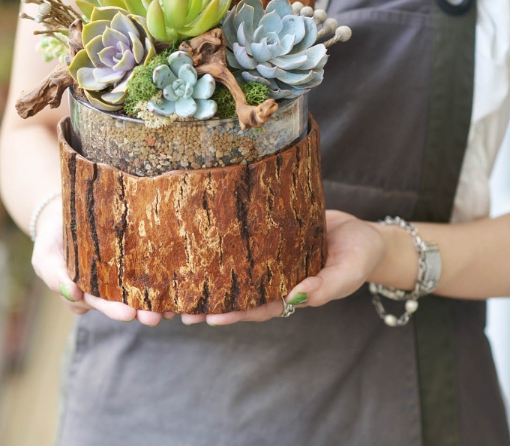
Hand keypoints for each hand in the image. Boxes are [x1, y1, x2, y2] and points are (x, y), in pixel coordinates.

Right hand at [31, 198, 173, 326]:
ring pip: (139, 290)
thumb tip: (73, 294)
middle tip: (154, 317)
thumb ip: (54, 276)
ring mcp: (121, 273)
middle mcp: (106, 289)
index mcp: (87, 294)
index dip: (114, 309)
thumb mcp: (45, 257)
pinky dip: (162, 276)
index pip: (100, 303)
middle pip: (124, 301)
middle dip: (140, 310)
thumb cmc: (52, 239)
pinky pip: (147, 267)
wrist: (65, 210)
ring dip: (155, 300)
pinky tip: (177, 283)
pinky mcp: (134, 254)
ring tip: (170, 306)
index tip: (128, 314)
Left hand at [192, 210, 386, 325]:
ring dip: (214, 270)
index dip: (235, 313)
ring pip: (240, 264)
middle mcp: (277, 275)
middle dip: (213, 298)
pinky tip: (209, 232)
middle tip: (180, 304)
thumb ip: (324, 289)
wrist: (366, 232)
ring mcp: (273, 253)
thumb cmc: (360, 259)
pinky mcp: (274, 229)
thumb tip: (296, 299)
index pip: (258, 307)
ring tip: (183, 272)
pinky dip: (231, 238)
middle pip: (241, 290)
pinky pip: (250, 236)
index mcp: (291, 293)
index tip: (210, 317)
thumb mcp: (346, 275)